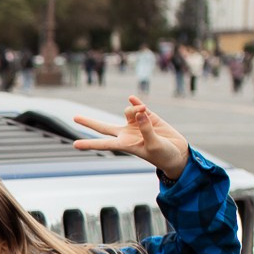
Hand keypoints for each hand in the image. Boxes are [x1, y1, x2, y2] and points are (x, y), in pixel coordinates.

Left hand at [70, 96, 189, 179]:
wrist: (178, 153)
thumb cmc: (164, 155)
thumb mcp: (154, 144)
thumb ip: (145, 129)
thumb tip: (138, 112)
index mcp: (125, 145)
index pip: (103, 144)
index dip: (89, 144)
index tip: (75, 145)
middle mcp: (127, 134)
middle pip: (104, 127)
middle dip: (90, 123)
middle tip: (75, 118)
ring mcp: (136, 124)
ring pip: (128, 112)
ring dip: (134, 109)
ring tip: (144, 112)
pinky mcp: (148, 117)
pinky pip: (138, 106)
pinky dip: (135, 102)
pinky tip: (132, 98)